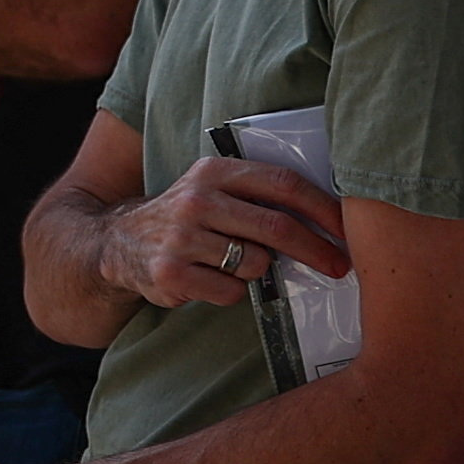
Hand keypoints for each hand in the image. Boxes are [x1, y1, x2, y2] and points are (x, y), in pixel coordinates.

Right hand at [106, 154, 347, 311]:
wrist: (114, 243)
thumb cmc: (183, 219)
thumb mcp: (209, 188)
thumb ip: (254, 194)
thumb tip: (326, 218)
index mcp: (212, 171)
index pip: (282, 183)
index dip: (322, 207)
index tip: (349, 228)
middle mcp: (195, 199)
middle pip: (277, 226)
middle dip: (317, 249)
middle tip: (340, 266)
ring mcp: (181, 237)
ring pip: (255, 263)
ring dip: (257, 271)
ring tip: (233, 264)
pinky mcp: (171, 273)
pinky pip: (230, 291)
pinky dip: (229, 291)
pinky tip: (209, 280)